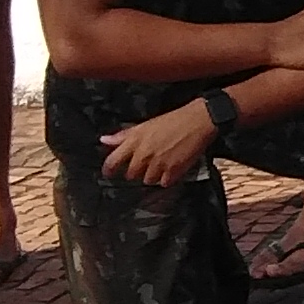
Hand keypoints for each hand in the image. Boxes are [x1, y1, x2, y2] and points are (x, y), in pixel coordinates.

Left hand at [102, 102, 216, 188]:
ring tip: (161, 163)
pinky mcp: (173, 171)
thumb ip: (123, 135)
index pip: (113, 161)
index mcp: (135, 141)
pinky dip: (167, 178)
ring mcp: (158, 164)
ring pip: (147, 180)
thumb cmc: (173, 120)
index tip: (108, 173)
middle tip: (145, 163)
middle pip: (130, 174)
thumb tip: (104, 140)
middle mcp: (144, 154)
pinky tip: (172, 168)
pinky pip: (164, 183)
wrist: (198, 121)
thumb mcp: (145, 125)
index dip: (108, 170)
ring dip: (152, 175)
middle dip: (136, 171)